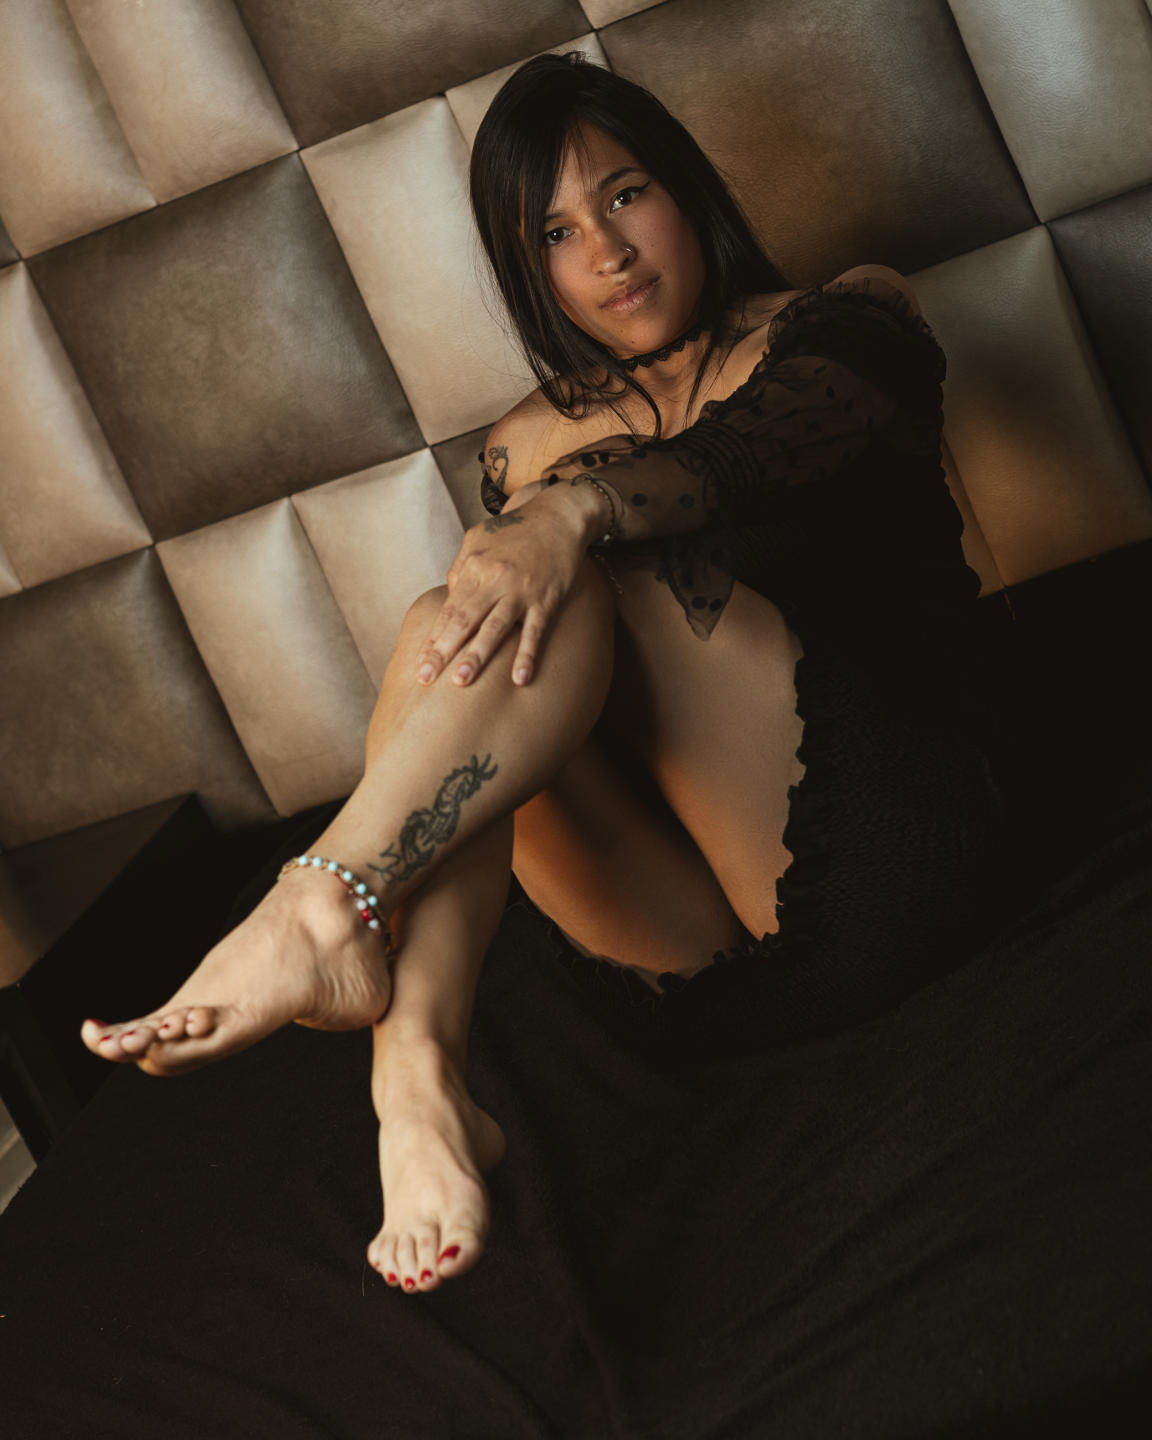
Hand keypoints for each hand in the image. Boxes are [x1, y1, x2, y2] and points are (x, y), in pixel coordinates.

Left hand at [413, 481, 600, 688]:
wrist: (558, 515)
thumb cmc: (516, 530)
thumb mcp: (477, 539)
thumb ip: (460, 569)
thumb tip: (449, 596)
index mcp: (475, 568)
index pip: (449, 610)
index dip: (433, 638)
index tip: (419, 664)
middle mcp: (495, 580)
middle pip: (464, 621)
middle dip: (443, 651)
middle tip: (426, 677)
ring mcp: (522, 591)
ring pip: (495, 628)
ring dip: (477, 656)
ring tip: (460, 681)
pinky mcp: (547, 599)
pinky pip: (535, 631)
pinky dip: (527, 655)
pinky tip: (519, 678)